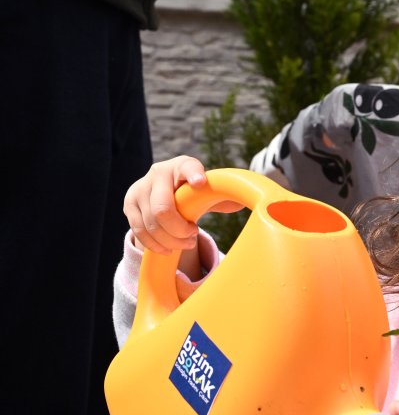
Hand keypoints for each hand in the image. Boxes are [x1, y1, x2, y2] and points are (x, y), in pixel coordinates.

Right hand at [122, 155, 242, 254]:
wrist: (164, 188)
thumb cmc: (195, 191)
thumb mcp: (210, 190)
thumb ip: (225, 196)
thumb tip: (254, 203)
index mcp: (182, 166)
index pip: (188, 167)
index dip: (193, 174)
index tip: (200, 183)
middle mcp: (158, 173)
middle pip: (163, 209)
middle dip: (180, 230)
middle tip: (193, 234)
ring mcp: (139, 189)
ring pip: (151, 224)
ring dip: (170, 240)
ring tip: (185, 243)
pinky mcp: (129, 205)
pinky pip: (139, 232)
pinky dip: (155, 245)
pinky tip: (169, 248)